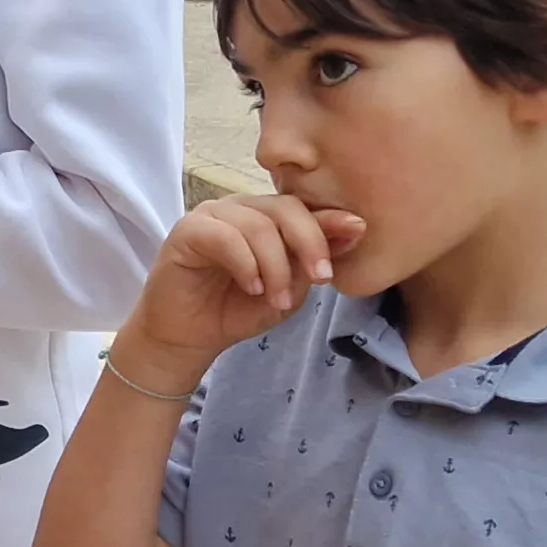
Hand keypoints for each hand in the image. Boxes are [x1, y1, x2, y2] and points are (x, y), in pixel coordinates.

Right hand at [123, 196, 364, 365]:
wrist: (188, 339)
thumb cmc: (235, 310)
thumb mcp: (287, 290)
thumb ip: (311, 261)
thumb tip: (354, 229)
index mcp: (266, 217)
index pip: (302, 208)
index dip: (330, 220)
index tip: (358, 233)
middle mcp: (240, 208)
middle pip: (285, 208)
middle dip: (309, 241)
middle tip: (320, 277)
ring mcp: (212, 215)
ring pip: (257, 225)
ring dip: (276, 265)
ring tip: (277, 299)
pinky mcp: (187, 230)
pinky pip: (224, 236)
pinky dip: (245, 263)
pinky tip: (252, 287)